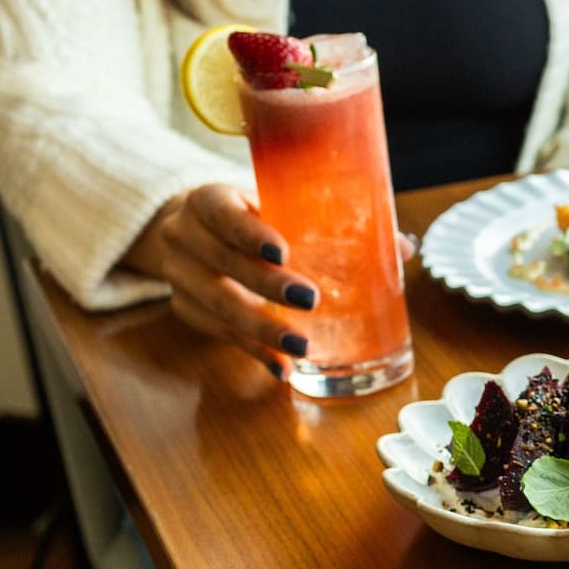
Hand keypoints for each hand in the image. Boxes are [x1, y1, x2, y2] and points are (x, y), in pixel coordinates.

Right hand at [122, 184, 317, 377]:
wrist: (195, 234)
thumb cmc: (249, 218)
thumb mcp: (268, 205)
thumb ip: (309, 220)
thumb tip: (389, 242)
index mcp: (205, 201)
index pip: (222, 213)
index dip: (250, 234)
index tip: (283, 253)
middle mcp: (182, 235)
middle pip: (222, 261)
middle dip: (267, 285)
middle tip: (310, 299)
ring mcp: (178, 275)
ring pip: (217, 305)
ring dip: (261, 329)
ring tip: (301, 345)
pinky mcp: (184, 308)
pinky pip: (220, 333)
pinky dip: (254, 351)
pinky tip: (282, 367)